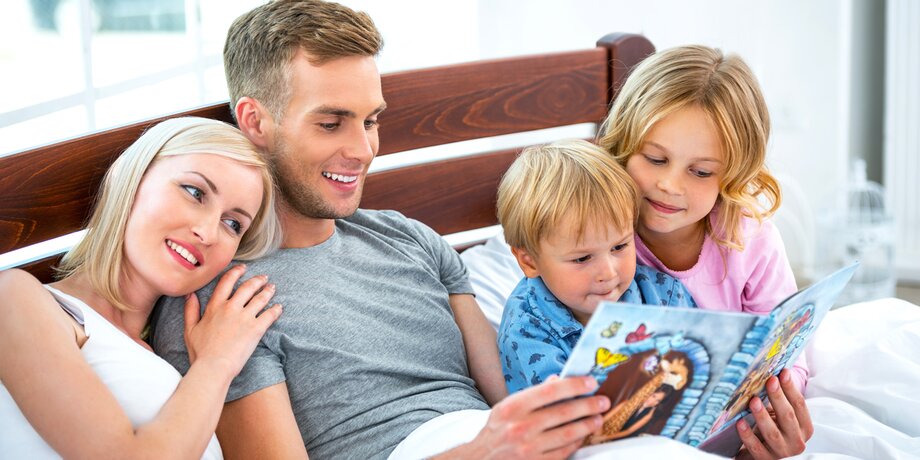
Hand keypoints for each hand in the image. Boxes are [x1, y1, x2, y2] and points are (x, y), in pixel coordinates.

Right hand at [183, 264, 281, 377]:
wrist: (214, 367)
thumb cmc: (201, 352)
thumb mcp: (190, 330)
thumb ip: (190, 310)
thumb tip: (190, 295)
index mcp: (215, 307)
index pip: (226, 282)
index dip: (236, 272)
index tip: (243, 268)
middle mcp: (231, 308)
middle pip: (247, 287)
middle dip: (257, 280)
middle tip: (264, 278)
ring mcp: (245, 317)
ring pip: (260, 298)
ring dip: (268, 291)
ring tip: (272, 288)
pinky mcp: (256, 328)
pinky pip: (270, 314)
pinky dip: (276, 309)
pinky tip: (279, 307)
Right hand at [457, 376, 609, 459]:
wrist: (482, 459)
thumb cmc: (497, 429)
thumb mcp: (508, 406)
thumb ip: (534, 394)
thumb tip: (559, 381)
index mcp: (513, 407)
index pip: (550, 391)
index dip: (574, 385)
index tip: (590, 382)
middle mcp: (520, 427)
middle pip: (563, 412)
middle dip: (588, 405)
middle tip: (602, 401)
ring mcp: (529, 448)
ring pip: (568, 434)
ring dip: (587, 424)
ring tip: (598, 418)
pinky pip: (564, 451)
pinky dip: (577, 442)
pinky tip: (583, 435)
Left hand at [735, 369, 812, 459]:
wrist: (762, 456)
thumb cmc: (771, 431)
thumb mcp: (779, 417)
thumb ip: (778, 400)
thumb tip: (770, 372)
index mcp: (804, 428)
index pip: (800, 405)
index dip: (791, 388)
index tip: (783, 372)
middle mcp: (796, 441)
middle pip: (788, 417)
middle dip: (778, 397)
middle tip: (770, 381)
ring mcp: (782, 453)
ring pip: (773, 433)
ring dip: (763, 416)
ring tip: (753, 401)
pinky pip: (756, 447)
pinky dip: (748, 435)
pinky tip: (740, 422)